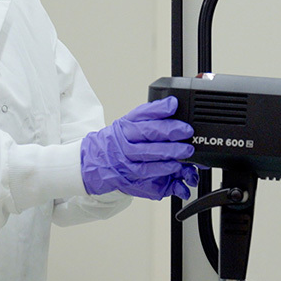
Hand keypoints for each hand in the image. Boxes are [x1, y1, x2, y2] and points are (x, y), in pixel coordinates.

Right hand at [81, 96, 198, 199]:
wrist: (93, 163)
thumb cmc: (115, 143)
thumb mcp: (127, 125)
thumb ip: (148, 117)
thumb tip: (171, 106)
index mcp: (125, 125)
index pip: (142, 114)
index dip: (159, 109)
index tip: (174, 105)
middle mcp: (124, 140)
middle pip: (148, 133)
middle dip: (170, 131)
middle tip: (187, 131)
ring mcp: (125, 159)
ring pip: (148, 154)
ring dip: (170, 152)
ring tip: (186, 150)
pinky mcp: (129, 175)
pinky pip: (148, 172)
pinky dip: (163, 169)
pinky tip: (175, 167)